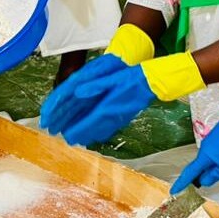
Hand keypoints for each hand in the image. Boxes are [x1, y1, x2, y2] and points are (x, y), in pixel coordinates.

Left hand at [47, 51, 204, 145]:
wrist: (152, 83)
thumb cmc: (131, 78)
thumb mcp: (111, 78)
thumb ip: (94, 86)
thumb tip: (76, 92)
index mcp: (107, 108)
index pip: (87, 124)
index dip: (76, 131)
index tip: (66, 136)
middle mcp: (112, 117)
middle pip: (93, 132)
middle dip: (80, 136)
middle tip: (68, 139)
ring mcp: (119, 119)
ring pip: (101, 133)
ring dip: (90, 136)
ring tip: (79, 138)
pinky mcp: (124, 118)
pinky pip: (109, 129)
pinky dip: (100, 133)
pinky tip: (97, 132)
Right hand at [171, 117, 218, 192]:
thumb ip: (214, 175)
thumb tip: (204, 180)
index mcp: (205, 156)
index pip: (191, 172)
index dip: (182, 182)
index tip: (174, 190)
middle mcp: (207, 146)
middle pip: (207, 165)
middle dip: (217, 172)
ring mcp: (214, 139)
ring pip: (217, 157)